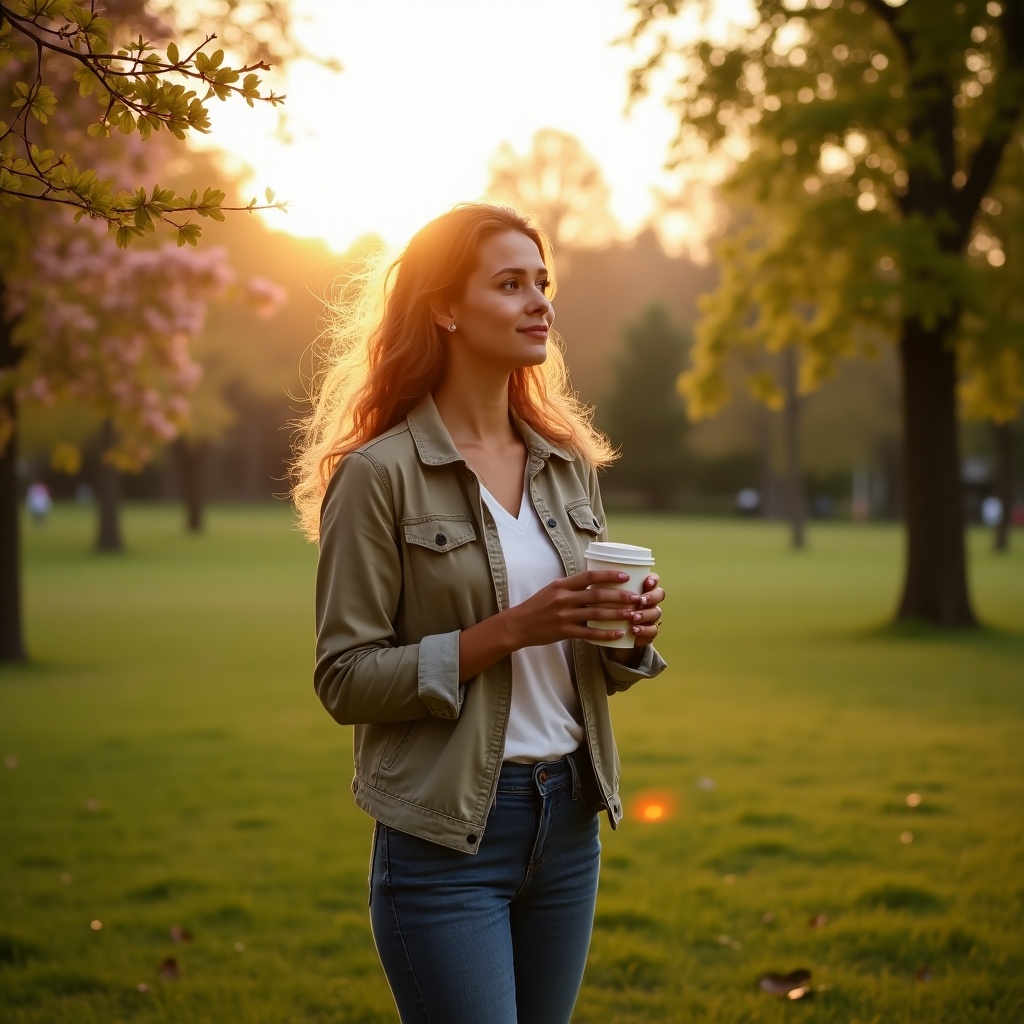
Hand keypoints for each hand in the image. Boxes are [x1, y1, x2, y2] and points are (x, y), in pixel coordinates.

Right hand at [506, 569, 639, 648]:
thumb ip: (572, 586)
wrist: (518, 625)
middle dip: (619, 596)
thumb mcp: (552, 589)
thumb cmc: (537, 606)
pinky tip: (618, 634)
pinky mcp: (564, 631)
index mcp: (562, 585)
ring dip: (617, 614)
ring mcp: (564, 615)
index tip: (625, 576)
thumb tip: (595, 581)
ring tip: (633, 615)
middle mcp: (564, 598)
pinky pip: (589, 633)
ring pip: (596, 614)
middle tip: (636, 597)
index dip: (609, 575)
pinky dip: (605, 634)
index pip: (589, 576)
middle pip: (597, 595)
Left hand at [607, 572, 664, 663]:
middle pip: (659, 595)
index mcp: (641, 587)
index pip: (653, 579)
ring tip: (633, 617)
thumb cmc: (607, 607)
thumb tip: (592, 569)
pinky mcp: (648, 631)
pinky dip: (644, 630)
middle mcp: (649, 600)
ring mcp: (651, 616)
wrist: (612, 632)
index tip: (647, 581)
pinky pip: (652, 630)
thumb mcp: (605, 594)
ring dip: (645, 614)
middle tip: (640, 600)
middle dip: (651, 597)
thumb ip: (604, 583)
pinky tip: (634, 630)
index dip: (653, 579)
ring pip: (656, 612)